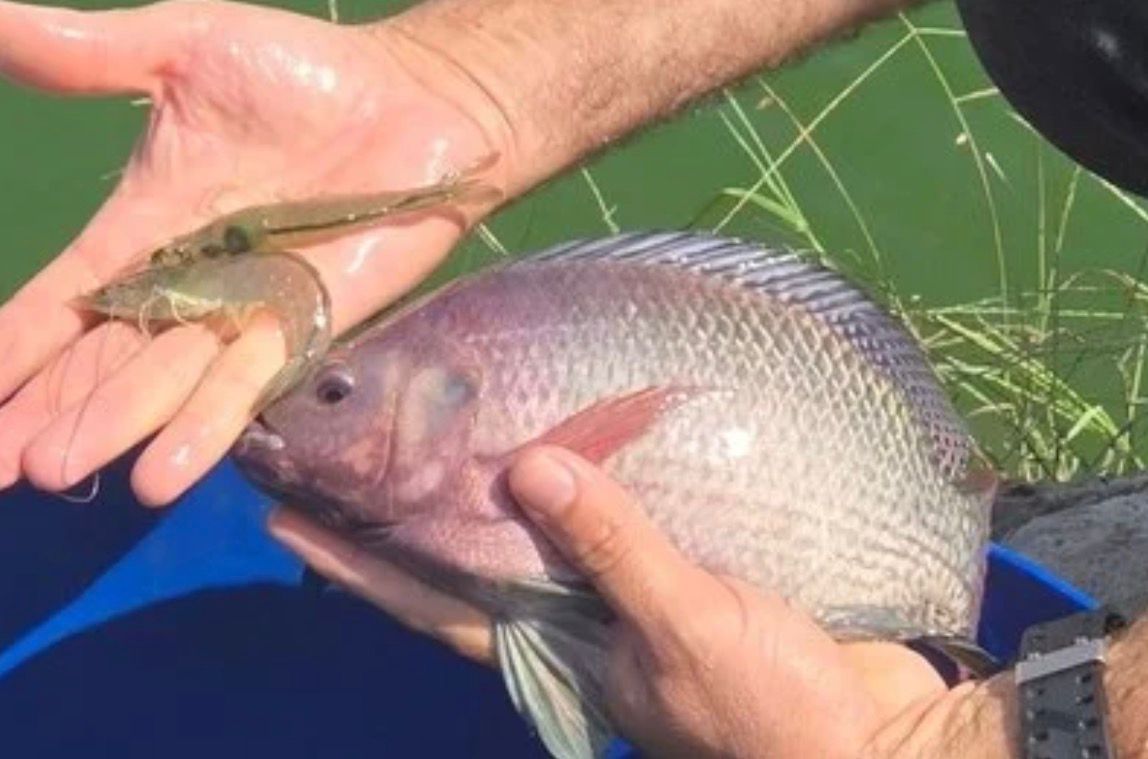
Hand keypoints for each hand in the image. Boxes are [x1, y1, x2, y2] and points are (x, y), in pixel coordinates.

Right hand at [0, 0, 508, 504]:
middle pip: (105, 357)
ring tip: (59, 468)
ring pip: (166, 380)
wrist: (417, 99)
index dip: (19, 346)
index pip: (67, 297)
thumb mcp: (185, 47)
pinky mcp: (309, 325)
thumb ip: (91, 55)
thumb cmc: (306, 74)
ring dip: (112, 424)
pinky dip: (207, 423)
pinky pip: (250, 382)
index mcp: (147, 225)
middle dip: (51, 408)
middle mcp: (190, 283)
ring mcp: (249, 310)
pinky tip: (159, 472)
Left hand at [269, 446, 1016, 757]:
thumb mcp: (683, 624)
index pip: (428, 601)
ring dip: (470, 501)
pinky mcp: (664, 584)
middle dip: (393, 524)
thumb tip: (521, 469)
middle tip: (335, 465)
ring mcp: (613, 608)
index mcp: (550, 646)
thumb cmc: (764, 707)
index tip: (290, 520)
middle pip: (459, 568)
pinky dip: (566, 497)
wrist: (865, 739)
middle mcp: (565, 626)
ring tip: (418, 445)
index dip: (358, 565)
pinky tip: (555, 458)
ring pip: (523, 546)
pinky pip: (597, 531)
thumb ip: (606, 551)